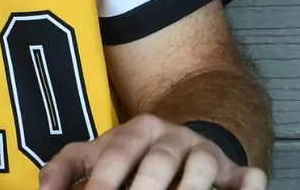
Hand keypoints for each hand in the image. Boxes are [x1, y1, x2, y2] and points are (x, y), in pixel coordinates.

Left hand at [39, 114, 265, 189]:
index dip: (102, 181)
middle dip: (144, 188)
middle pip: (157, 163)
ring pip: (197, 169)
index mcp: (133, 131)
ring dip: (187, 189)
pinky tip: (251, 185)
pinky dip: (248, 184)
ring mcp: (202, 151)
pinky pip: (243, 176)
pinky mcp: (229, 168)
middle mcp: (169, 137)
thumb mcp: (94, 153)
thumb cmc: (128, 154)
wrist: (178, 136)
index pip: (115, 155)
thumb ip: (64, 169)